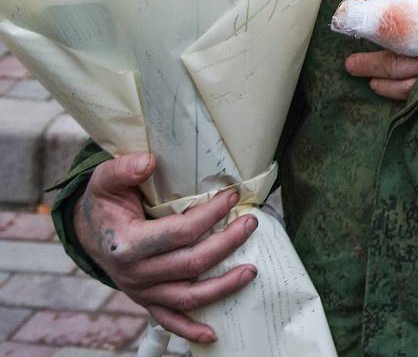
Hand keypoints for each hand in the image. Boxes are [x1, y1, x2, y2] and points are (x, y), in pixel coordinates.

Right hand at [72, 153, 256, 344]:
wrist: (87, 232)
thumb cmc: (104, 202)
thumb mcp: (105, 179)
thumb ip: (124, 169)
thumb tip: (148, 163)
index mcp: (127, 243)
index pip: (178, 233)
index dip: (209, 215)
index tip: (232, 197)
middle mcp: (135, 273)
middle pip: (189, 264)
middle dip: (226, 245)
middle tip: (252, 223)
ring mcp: (141, 291)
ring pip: (186, 297)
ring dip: (221, 287)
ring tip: (251, 271)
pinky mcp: (146, 300)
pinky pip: (169, 320)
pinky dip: (190, 330)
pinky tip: (214, 334)